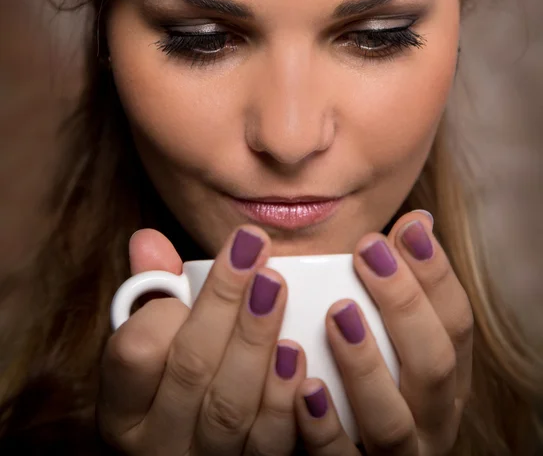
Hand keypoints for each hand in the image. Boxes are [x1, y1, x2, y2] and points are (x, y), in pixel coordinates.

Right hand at [97, 226, 306, 455]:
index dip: (164, 309)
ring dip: (255, 340)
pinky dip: (283, 398)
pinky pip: (268, 442)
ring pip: (230, 404)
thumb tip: (147, 239)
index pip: (134, 352)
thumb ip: (151, 291)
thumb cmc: (173, 378)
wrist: (199, 444)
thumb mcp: (153, 340)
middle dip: (225, 302)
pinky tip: (296, 353)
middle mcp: (157, 441)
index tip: (192, 271)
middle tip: (254, 251)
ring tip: (275, 286)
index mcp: (124, 406)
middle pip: (191, 368)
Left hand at [293, 210, 472, 455]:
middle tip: (370, 252)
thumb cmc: (368, 375)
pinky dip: (325, 427)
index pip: (456, 321)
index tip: (408, 227)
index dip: (436, 273)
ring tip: (338, 312)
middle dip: (405, 303)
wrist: (346, 444)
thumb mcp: (389, 332)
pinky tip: (304, 388)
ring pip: (391, 418)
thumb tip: (418, 219)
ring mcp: (397, 452)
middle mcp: (431, 416)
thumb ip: (397, 284)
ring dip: (365, 363)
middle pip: (433, 363)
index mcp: (444, 375)